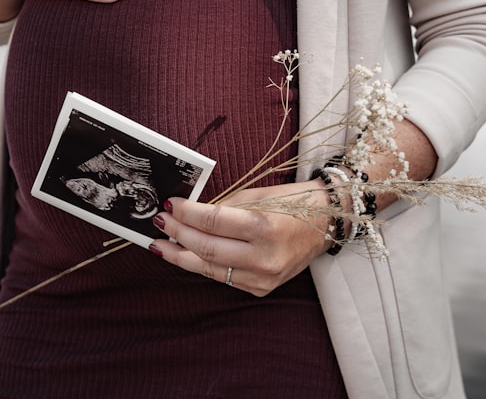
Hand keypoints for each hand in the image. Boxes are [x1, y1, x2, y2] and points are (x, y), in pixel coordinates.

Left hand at [148, 180, 330, 296]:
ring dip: (180, 256)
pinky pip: (223, 277)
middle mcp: (263, 257)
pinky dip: (202, 265)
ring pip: (209, 268)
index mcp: (263, 228)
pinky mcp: (261, 289)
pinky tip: (185, 256)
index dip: (186, 214)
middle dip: (177, 234)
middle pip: (206, 247)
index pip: (212, 222)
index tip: (169, 205)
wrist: (325, 224)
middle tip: (159, 222)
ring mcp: (262, 278)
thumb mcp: (257, 196)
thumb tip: (190, 212)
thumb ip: (223, 207)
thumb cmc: (292, 203)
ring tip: (160, 245)